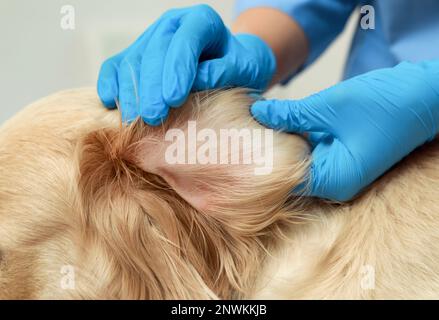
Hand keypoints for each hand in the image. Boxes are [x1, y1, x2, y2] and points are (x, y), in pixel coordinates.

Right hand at [97, 4, 275, 124]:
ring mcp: (151, 37)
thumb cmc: (240, 66)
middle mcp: (172, 24)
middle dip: (151, 88)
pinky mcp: (136, 53)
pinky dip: (110, 84)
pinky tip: (110, 103)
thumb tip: (191, 85)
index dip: (177, 70)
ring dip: (130, 93)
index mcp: (202, 20)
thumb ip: (221, 73)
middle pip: (154, 52)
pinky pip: (115, 65)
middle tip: (152, 118)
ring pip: (132, 61)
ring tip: (134, 121)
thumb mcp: (243, 69)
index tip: (173, 100)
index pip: (185, 41)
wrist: (230, 62)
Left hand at [251, 60, 438, 200]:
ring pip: (301, 158)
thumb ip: (290, 115)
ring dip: (283, 141)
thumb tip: (258, 113)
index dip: (259, 162)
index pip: (284, 180)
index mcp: (334, 180)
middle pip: (291, 171)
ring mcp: (341, 169)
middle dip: (268, 151)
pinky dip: (299, 136)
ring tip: (254, 125)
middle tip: (239, 133)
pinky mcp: (344, 154)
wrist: (424, 95)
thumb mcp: (328, 108)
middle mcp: (337, 181)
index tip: (236, 146)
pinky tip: (280, 120)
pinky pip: (314, 149)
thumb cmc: (385, 105)